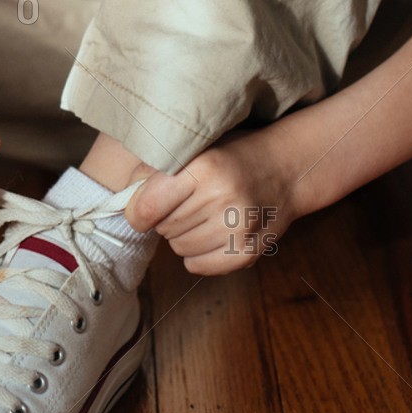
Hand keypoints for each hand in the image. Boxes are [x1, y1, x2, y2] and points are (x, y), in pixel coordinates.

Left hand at [125, 127, 299, 275]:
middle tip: (186, 203)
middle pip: (163, 228)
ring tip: (203, 215)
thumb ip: (158, 168)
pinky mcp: (247, 253)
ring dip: (182, 235)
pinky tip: (212, 233)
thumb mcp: (196, 147)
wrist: (287, 169)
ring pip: (178, 248)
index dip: (137, 212)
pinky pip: (197, 265)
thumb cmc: (232, 157)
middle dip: (166, 218)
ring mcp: (238, 229)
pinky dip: (197, 254)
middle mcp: (222, 199)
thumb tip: (124, 196)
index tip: (142, 209)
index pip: (147, 207)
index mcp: (205, 168)